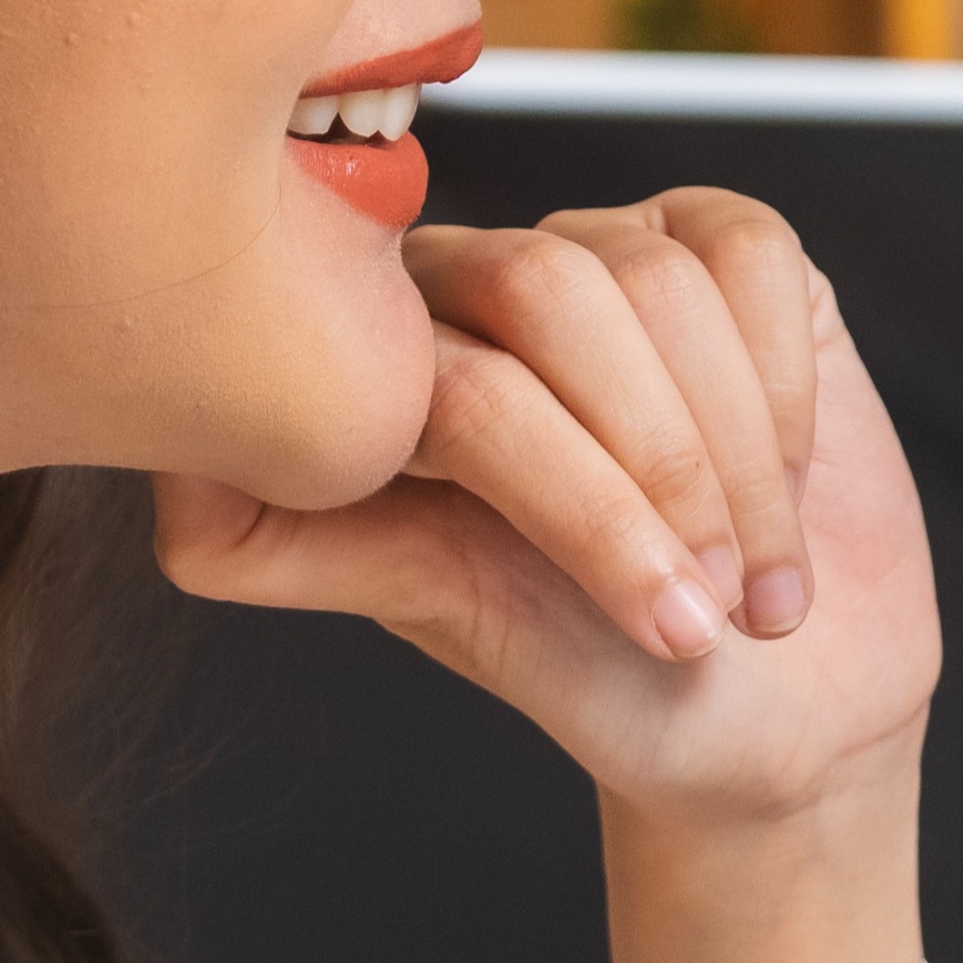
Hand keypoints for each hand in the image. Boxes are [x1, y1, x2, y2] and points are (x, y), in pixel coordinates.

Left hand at [155, 189, 934, 835]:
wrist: (774, 711)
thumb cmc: (599, 680)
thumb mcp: (441, 617)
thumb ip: (297, 544)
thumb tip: (170, 497)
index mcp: (388, 371)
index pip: (452, 371)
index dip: (574, 494)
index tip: (654, 626)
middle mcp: (481, 293)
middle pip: (553, 286)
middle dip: (658, 463)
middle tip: (706, 602)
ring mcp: (607, 264)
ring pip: (662, 276)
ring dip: (739, 454)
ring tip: (756, 580)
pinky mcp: (727, 257)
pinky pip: (750, 251)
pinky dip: (784, 383)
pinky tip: (793, 479)